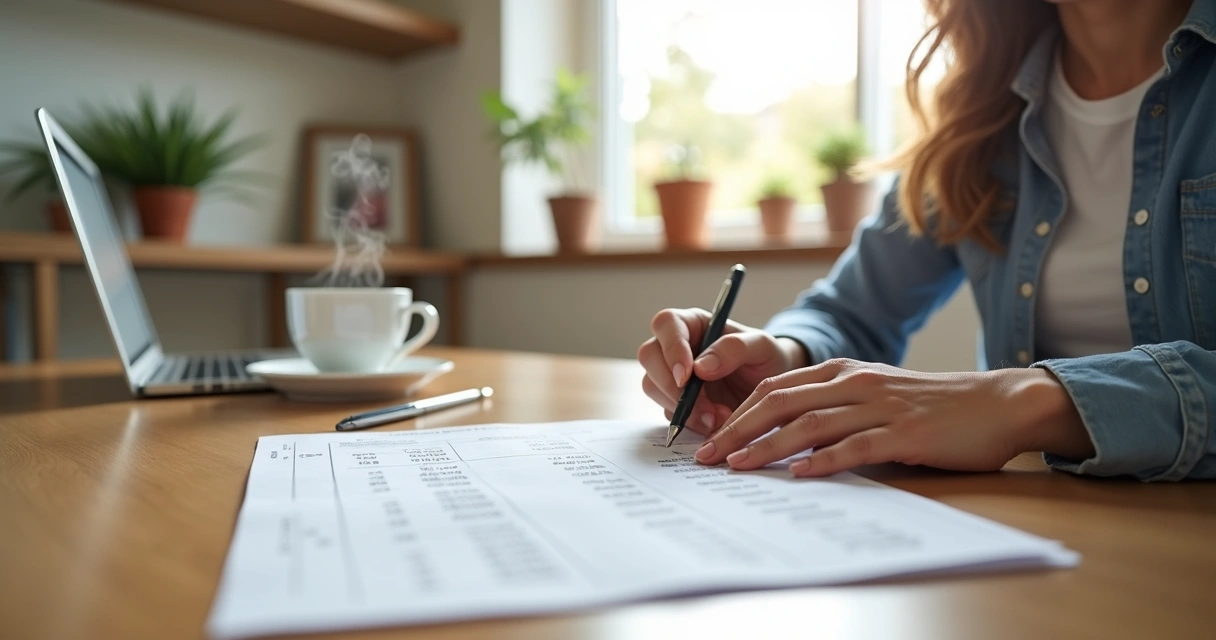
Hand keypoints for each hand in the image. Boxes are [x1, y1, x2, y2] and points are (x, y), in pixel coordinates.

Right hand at [637, 308, 807, 434]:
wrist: (773, 391)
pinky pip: (668, 412)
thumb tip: (700, 367)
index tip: (687, 375)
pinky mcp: (675, 402)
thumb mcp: (761, 347)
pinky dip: (689, 422)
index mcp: (693, 324)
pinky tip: (716, 425)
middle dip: (671, 385)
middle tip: (702, 406)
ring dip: (682, 408)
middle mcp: (676, 347)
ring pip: (653, 387)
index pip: (667, 324)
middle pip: (650, 356)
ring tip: (718, 418)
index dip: (671, 348)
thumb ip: (734, 348)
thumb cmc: (766, 358)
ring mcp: (671, 375)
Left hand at [693, 359, 1095, 476]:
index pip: (775, 388)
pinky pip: (856, 445)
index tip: (709, 438)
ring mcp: (878, 406)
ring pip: (810, 423)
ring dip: (768, 445)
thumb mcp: (873, 396)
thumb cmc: (930, 407)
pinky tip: (799, 473)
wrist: (994, 404)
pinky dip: (824, 460)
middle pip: (781, 402)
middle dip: (738, 429)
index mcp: (841, 372)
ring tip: (737, 465)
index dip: (737, 412)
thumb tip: (786, 445)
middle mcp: (853, 383)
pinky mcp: (904, 433)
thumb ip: (833, 412)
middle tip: (707, 456)